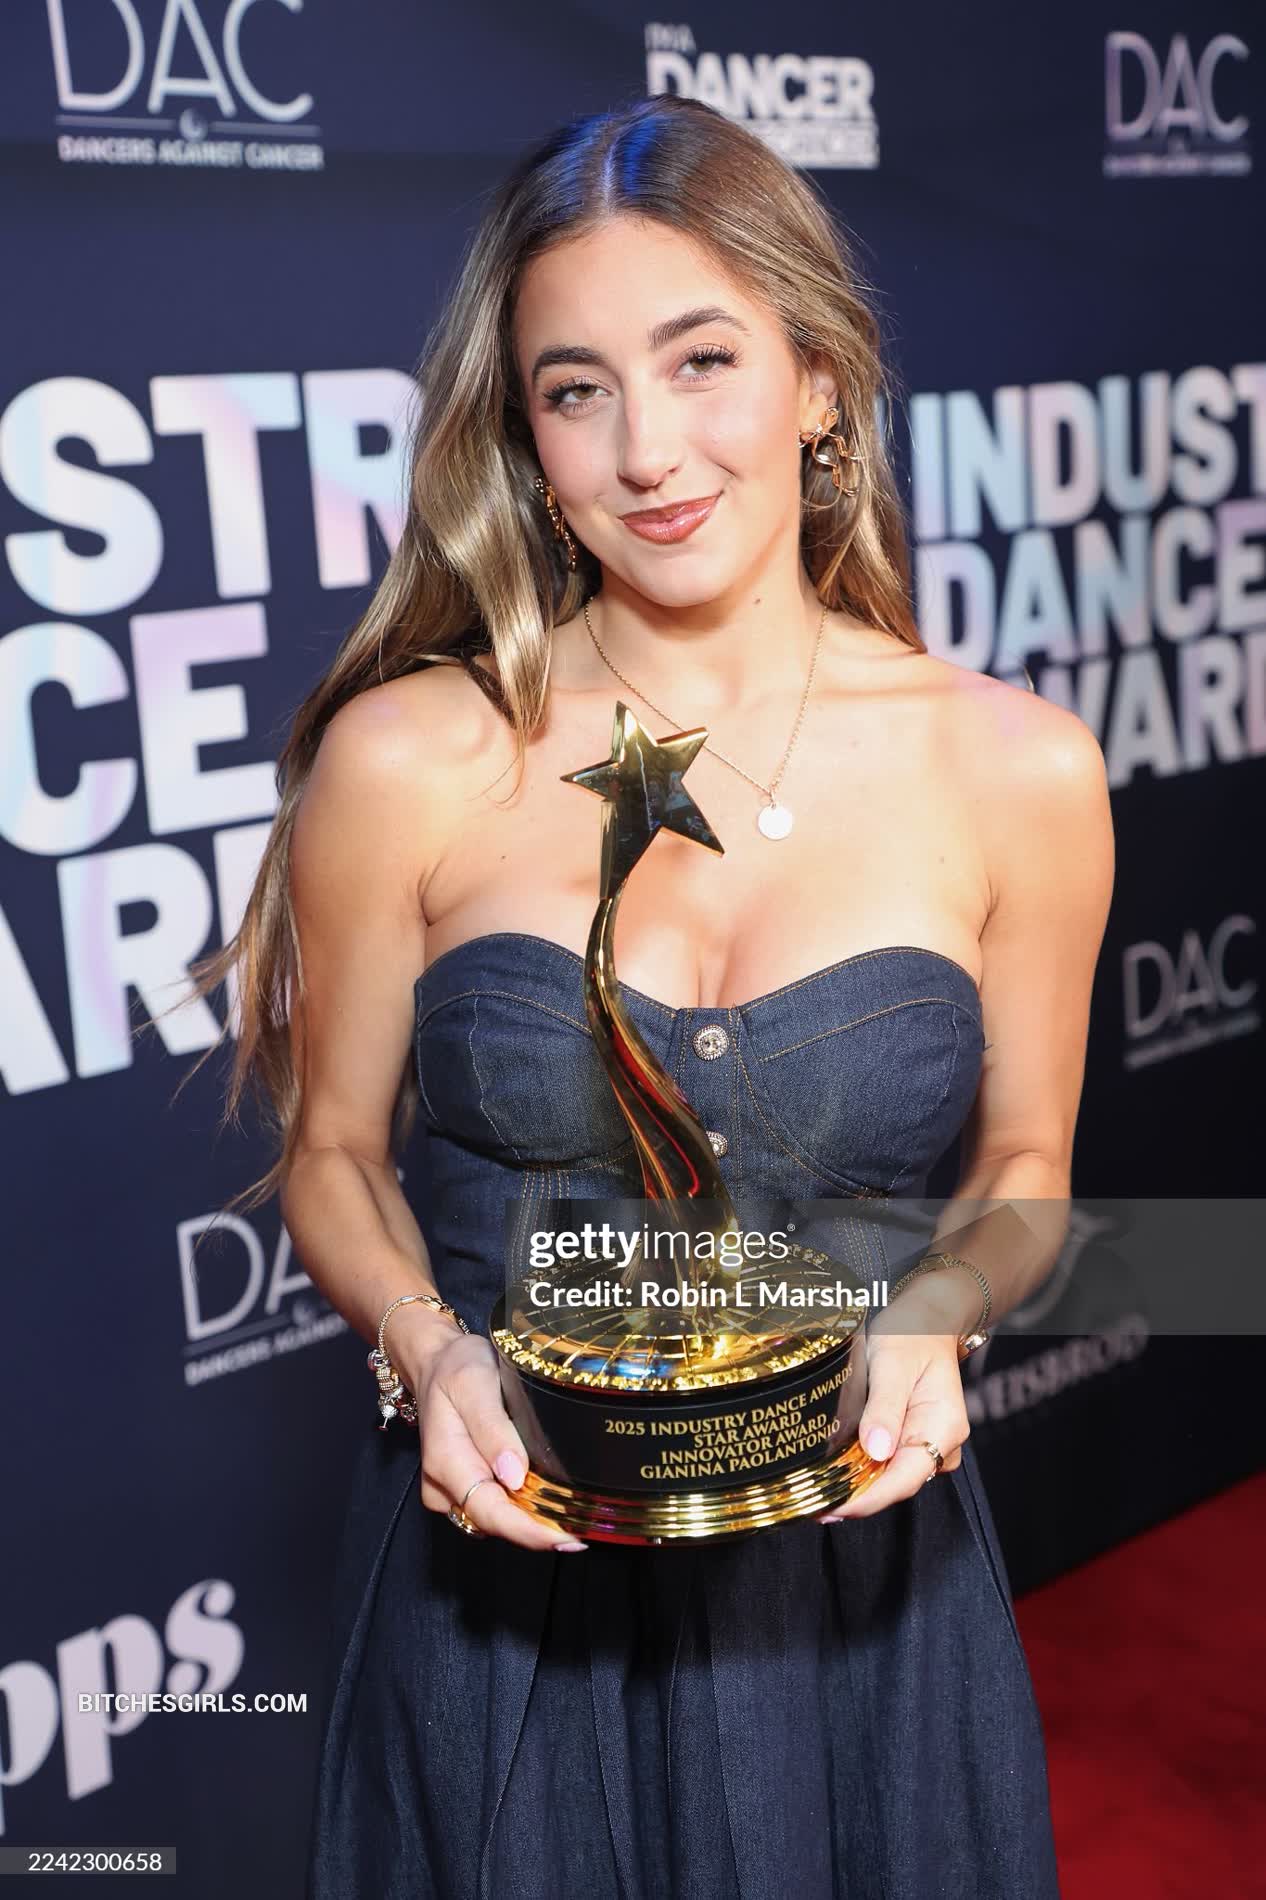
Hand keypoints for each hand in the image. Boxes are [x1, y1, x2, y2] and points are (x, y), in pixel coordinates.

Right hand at [399, 1318, 586, 1551]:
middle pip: (496, 1522)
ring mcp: (451, 1490)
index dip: (529, 1531)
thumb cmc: (457, 1367)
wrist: (437, 1361)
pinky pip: (494, 1507)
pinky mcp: (462, 1487)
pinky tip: (549, 1500)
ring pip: (496, 1519)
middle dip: (539, 1530)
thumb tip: (515, 1477)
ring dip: (533, 1521)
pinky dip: (522, 1508)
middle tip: (585, 1529)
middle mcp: (444, 1486)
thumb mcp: (474, 1382)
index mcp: (446, 1461)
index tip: (567, 1538)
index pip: (489, 1511)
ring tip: (574, 1515)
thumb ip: (492, 1428)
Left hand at [817, 1316, 968, 1521]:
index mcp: (944, 1426)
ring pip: (891, 1476)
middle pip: (897, 1483)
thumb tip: (876, 1451)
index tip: (834, 1508)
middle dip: (856, 1496)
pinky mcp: (913, 1438)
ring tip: (816, 1489)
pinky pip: (888, 1462)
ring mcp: (928, 1442)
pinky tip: (835, 1473)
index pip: (905, 1477)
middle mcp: (941, 1442)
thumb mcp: (893, 1363)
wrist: (926, 1317)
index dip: (869, 1498)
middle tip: (812, 1502)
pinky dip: (862, 1469)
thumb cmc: (912, 1333)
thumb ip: (884, 1408)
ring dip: (857, 1485)